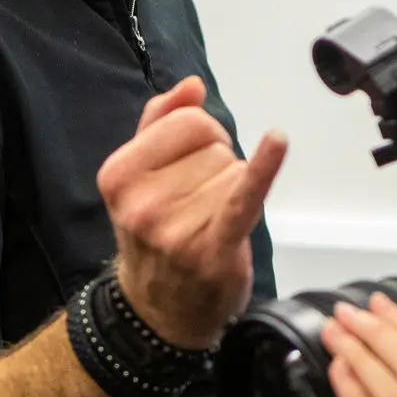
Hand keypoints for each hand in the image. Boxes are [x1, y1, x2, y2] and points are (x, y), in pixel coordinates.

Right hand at [98, 75, 286, 349]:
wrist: (160, 310)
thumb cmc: (157, 235)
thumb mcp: (140, 179)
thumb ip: (160, 124)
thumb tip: (192, 86)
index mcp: (118, 175)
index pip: (187, 122)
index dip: (202, 138)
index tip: (194, 165)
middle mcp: (141, 202)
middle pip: (214, 146)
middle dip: (216, 167)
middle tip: (199, 203)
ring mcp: (175, 227)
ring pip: (235, 171)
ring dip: (231, 192)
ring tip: (209, 221)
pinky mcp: (213, 247)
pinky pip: (244, 195)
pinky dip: (264, 167)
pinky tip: (278, 141)